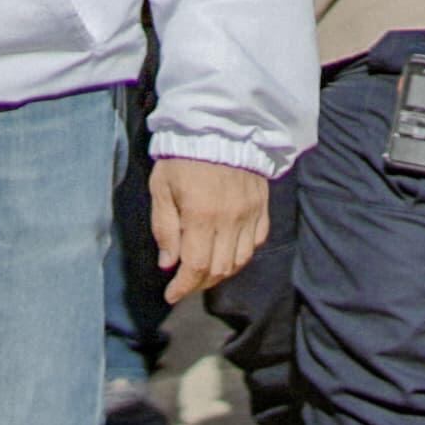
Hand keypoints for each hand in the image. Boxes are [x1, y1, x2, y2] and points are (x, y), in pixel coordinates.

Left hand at [149, 156, 271, 303]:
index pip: (196, 266)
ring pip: (240, 260)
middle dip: (199, 283)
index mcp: (201, 216)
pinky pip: (256, 242)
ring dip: (221, 273)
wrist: (220, 129)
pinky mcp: (262, 208)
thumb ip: (164, 229)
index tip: (171, 296)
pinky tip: (227, 253)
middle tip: (184, 285)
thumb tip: (169, 263)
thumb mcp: (161, 190)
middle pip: (219, 269)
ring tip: (204, 273)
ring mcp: (250, 214)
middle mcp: (230, 219)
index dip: (183, 287)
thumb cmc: (183, 159)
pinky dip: (241, 255)